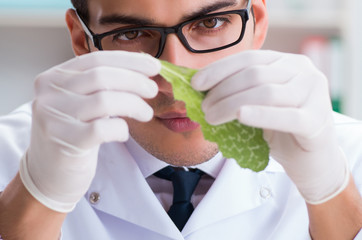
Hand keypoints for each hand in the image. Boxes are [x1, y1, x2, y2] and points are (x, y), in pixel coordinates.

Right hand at [19, 51, 159, 211]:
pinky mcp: (65, 141)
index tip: (153, 66)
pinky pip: (104, 128)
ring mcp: (54, 118)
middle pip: (102, 77)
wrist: (50, 174)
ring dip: (134, 105)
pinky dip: (121, 129)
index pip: (96, 59)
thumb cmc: (72, 135)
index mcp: (54, 78)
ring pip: (105, 101)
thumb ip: (100, 86)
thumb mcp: (79, 103)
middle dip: (135, 81)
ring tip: (146, 113)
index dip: (129, 61)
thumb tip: (142, 70)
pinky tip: (123, 133)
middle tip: (152, 90)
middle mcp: (50, 94)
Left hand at [191, 50, 348, 203]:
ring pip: (266, 92)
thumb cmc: (280, 129)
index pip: (249, 58)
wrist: (311, 159)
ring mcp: (314, 94)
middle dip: (222, 90)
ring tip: (212, 117)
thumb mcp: (258, 104)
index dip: (219, 69)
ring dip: (231, 104)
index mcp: (288, 62)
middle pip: (254, 74)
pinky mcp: (317, 120)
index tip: (196, 83)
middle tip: (204, 107)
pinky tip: (240, 116)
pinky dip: (260, 115)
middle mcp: (304, 71)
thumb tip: (200, 89)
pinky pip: (286, 116)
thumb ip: (239, 91)